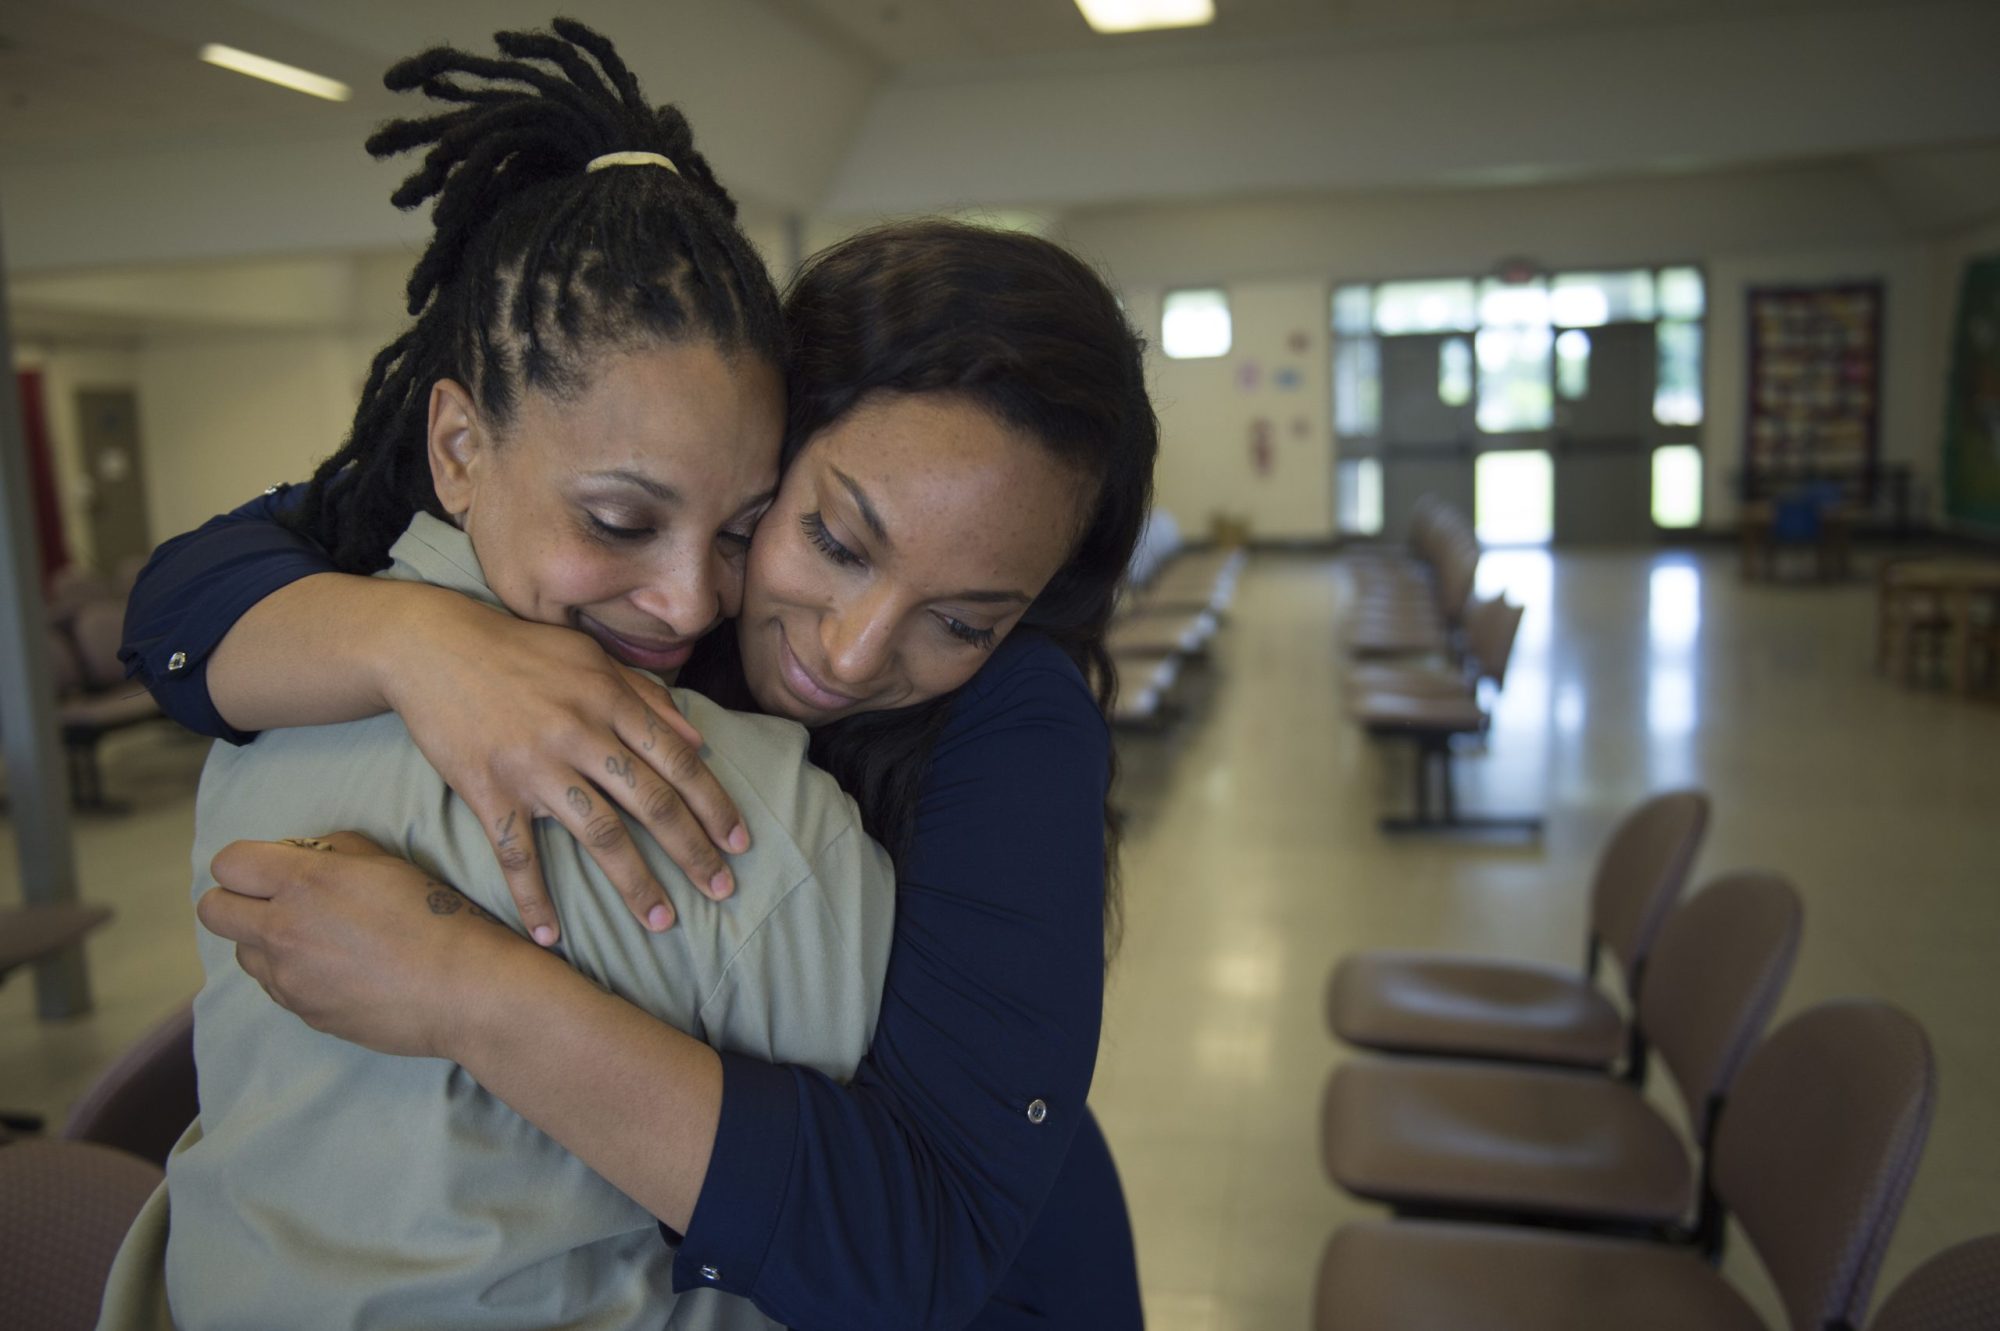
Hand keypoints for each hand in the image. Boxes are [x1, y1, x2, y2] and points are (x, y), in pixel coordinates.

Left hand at [201, 833, 533, 1059]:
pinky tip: (334, 969)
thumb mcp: (388, 863)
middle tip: (273, 901)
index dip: (246, 862)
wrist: (461, 989)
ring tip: (313, 939)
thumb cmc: (435, 917)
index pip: (229, 864)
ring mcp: (288, 978)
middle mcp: (283, 931)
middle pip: (213, 911)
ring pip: (242, 953)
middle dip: (234, 899)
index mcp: (305, 884)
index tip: (271, 867)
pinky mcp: (302, 1012)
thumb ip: (335, 851)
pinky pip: (274, 986)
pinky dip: (290, 973)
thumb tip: (305, 857)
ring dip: (264, 940)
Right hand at [376, 592, 749, 944]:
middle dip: (693, 852)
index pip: (679, 764)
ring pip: (599, 835)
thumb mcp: (592, 658)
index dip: (715, 806)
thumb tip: (699, 739)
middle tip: (722, 890)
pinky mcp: (489, 791)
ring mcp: (534, 767)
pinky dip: (534, 898)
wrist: (432, 647)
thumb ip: (647, 696)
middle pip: (652, 804)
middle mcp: (580, 735)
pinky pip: (517, 855)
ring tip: (663, 920)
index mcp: (610, 701)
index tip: (740, 842)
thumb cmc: (520, 650)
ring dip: (636, 884)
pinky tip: (551, 936)